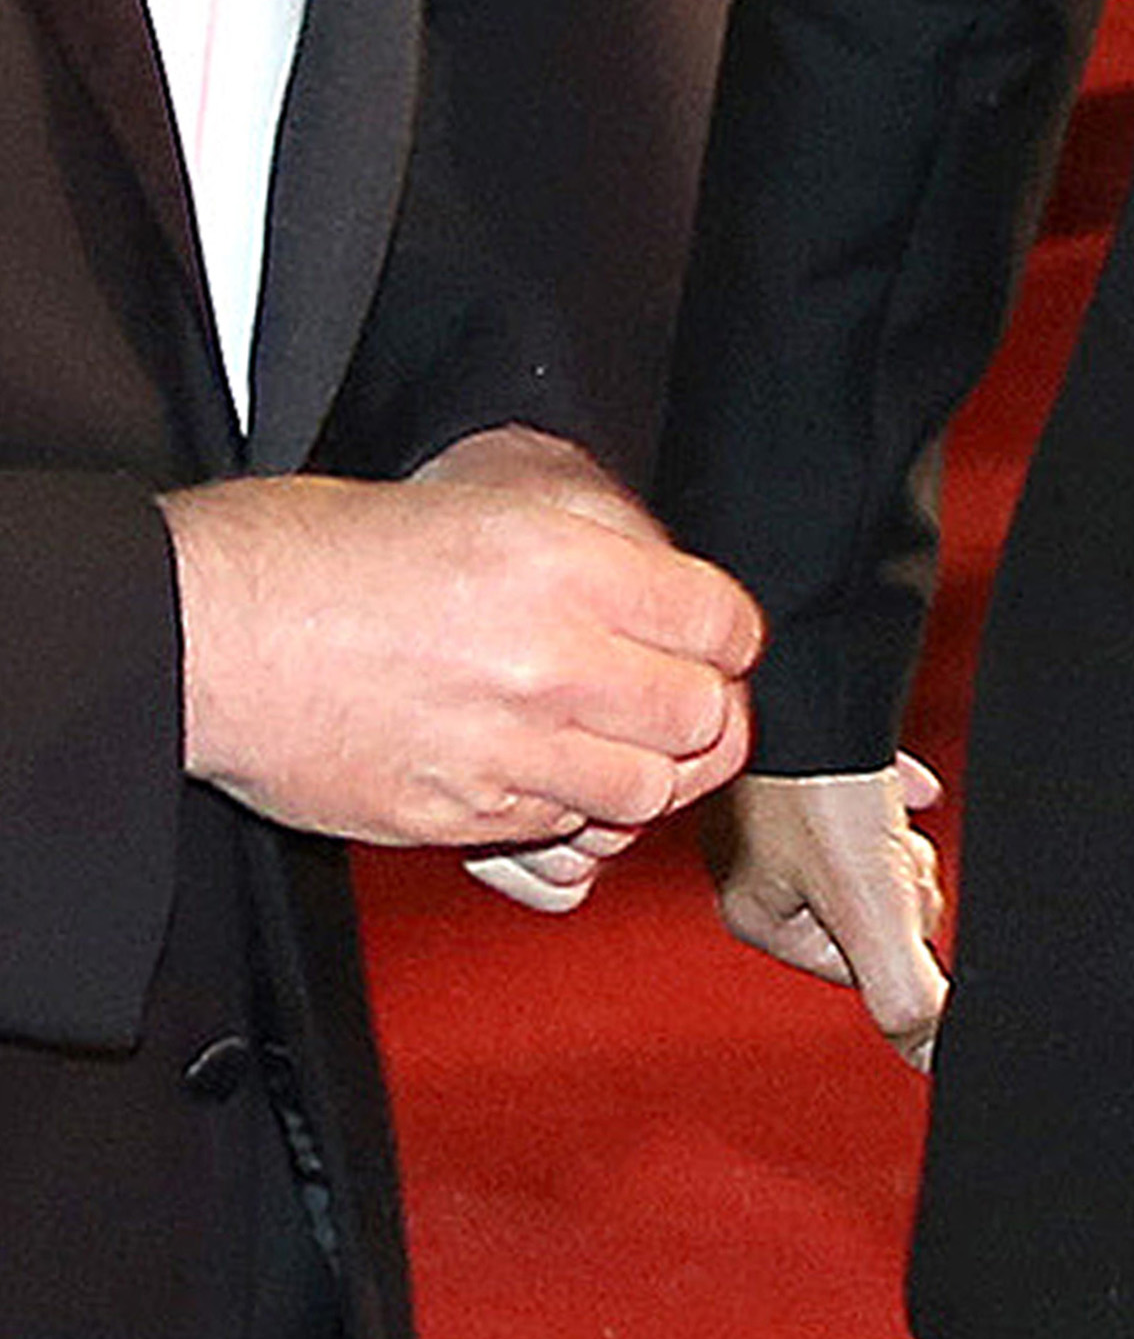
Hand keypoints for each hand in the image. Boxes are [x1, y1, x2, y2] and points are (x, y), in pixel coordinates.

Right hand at [165, 427, 758, 854]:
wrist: (203, 630)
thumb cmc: (317, 553)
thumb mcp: (472, 501)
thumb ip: (586, 545)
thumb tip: (666, 589)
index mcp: (558, 564)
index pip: (723, 623)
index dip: (724, 636)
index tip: (707, 642)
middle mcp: (547, 660)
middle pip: (705, 720)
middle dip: (696, 713)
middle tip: (665, 702)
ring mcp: (505, 749)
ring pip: (647, 795)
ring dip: (639, 777)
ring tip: (603, 747)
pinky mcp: (459, 816)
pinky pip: (564, 837)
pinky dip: (567, 816)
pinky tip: (533, 775)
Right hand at [708, 760, 948, 1069]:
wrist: (810, 668)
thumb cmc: (820, 781)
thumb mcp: (870, 907)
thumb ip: (905, 993)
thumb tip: (935, 1056)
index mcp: (755, 914)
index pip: (858, 962)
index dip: (894, 927)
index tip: (886, 884)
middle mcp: (756, 866)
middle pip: (869, 907)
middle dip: (897, 878)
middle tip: (883, 839)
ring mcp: (777, 810)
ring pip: (873, 852)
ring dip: (895, 833)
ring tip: (881, 800)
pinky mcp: (808, 763)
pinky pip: (872, 792)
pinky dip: (897, 787)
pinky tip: (907, 780)